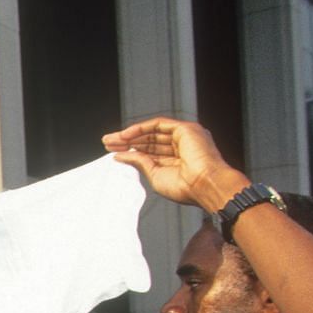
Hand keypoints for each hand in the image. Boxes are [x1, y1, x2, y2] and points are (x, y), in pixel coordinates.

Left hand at [101, 117, 248, 213]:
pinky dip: (141, 128)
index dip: (131, 151)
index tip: (113, 152)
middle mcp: (181, 147)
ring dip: (131, 135)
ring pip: (152, 131)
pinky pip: (159, 124)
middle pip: (149, 140)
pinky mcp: (185, 129)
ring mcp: (184, 137)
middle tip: (107, 143)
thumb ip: (139, 162)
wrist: (204, 185)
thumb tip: (120, 156)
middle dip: (127, 141)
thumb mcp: (155, 175)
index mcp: (177, 161)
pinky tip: (126, 135)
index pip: (150, 152)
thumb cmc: (186, 187)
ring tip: (112, 140)